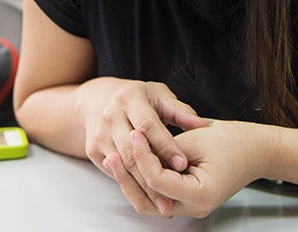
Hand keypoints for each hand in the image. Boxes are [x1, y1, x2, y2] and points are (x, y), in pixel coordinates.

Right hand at [77, 78, 206, 212]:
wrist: (98, 101)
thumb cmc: (137, 98)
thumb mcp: (159, 96)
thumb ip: (180, 112)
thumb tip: (205, 125)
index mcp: (129, 98)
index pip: (148, 126)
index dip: (166, 146)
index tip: (183, 164)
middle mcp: (110, 116)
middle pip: (131, 150)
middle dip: (153, 173)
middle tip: (173, 194)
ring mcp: (99, 134)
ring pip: (122, 165)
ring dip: (142, 185)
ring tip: (162, 201)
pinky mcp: (93, 150)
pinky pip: (113, 171)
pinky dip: (130, 183)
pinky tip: (146, 194)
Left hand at [117, 120, 274, 218]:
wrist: (257, 149)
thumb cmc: (234, 142)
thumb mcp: (197, 141)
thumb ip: (167, 149)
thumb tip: (137, 149)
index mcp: (200, 195)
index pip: (158, 181)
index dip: (143, 157)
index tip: (134, 135)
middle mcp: (194, 207)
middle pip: (148, 200)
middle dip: (128, 177)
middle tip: (112, 153)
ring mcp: (190, 206)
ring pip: (149, 202)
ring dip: (131, 181)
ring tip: (114, 158)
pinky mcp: (186, 198)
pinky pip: (158, 194)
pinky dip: (144, 180)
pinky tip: (132, 162)